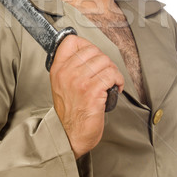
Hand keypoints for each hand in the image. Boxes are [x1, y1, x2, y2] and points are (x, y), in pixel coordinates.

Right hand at [50, 35, 123, 158]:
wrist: (69, 135)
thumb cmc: (70, 113)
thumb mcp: (61, 85)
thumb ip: (70, 68)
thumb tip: (88, 54)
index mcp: (58, 69)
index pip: (70, 42)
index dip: (86, 44)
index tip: (93, 55)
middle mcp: (67, 73)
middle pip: (92, 50)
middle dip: (104, 60)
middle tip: (105, 72)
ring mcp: (79, 81)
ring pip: (105, 61)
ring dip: (113, 71)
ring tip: (111, 81)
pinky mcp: (92, 91)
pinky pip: (111, 75)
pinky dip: (118, 80)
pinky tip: (114, 88)